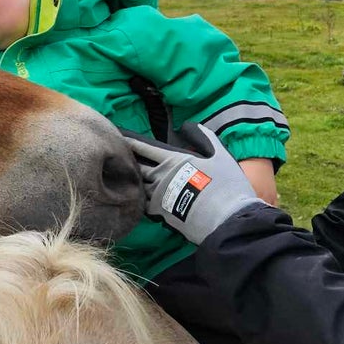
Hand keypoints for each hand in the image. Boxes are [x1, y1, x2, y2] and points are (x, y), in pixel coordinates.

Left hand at [122, 122, 262, 244]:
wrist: (225, 218)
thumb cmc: (226, 185)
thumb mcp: (220, 157)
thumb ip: (207, 139)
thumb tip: (194, 126)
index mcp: (174, 161)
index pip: (147, 149)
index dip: (134, 143)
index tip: (121, 138)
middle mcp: (162, 176)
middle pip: (139, 167)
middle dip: (129, 162)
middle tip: (118, 159)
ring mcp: (159, 196)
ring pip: (140, 187)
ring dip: (135, 183)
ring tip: (125, 181)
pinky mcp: (160, 213)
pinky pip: (145, 205)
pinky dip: (141, 202)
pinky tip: (137, 201)